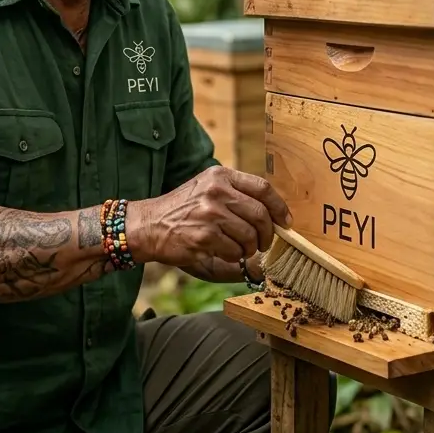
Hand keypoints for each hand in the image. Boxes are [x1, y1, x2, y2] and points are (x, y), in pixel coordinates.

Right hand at [127, 167, 292, 267]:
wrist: (148, 225)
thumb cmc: (181, 210)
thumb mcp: (206, 189)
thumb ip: (236, 195)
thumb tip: (274, 216)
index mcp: (220, 175)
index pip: (263, 187)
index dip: (279, 207)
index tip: (285, 222)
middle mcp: (216, 191)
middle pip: (260, 214)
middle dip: (267, 234)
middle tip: (262, 243)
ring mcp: (210, 213)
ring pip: (249, 236)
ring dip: (248, 248)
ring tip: (239, 249)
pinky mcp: (204, 235)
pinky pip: (234, 250)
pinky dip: (233, 256)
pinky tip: (222, 252)